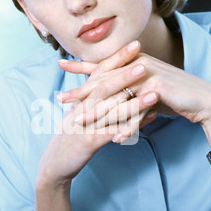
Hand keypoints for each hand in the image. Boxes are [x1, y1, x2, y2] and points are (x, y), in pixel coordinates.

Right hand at [37, 42, 158, 187]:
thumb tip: (111, 89)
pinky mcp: (89, 142)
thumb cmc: (70, 140)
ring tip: (155, 93)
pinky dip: (133, 125)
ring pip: (112, 109)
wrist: (55, 164)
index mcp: (81, 100)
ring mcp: (85, 125)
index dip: (116, 59)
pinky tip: (151, 119)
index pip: (99, 73)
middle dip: (126, 74)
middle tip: (145, 63)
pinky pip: (114, 132)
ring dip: (135, 101)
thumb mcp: (78, 115)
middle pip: (105, 87)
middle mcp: (82, 109)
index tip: (134, 46)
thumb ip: (91, 100)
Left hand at [58, 41, 210, 139]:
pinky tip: (116, 139)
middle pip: (103, 80)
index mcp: (132, 62)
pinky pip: (136, 111)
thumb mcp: (144, 88)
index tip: (61, 65)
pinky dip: (127, 126)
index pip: (102, 65)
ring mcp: (147, 75)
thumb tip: (110, 92)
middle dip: (81, 93)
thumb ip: (127, 87)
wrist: (201, 99)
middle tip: (61, 101)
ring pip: (117, 96)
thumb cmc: (171, 95)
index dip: (81, 65)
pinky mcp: (157, 88)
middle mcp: (137, 64)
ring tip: (80, 124)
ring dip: (98, 113)